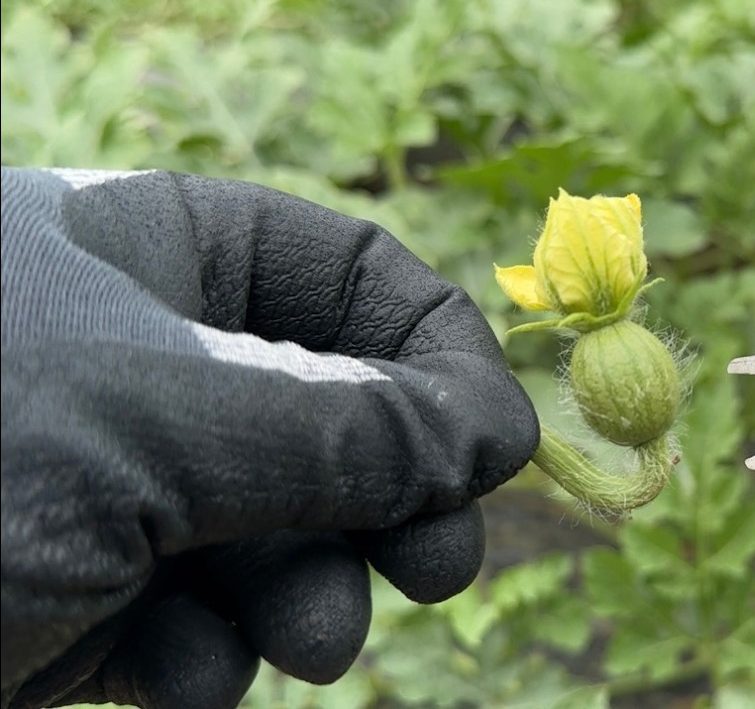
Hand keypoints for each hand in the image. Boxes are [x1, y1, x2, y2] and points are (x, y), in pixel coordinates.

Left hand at [0, 168, 538, 707]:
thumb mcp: (162, 424)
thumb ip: (350, 425)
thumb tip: (498, 431)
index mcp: (160, 260)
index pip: (351, 278)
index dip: (437, 357)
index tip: (497, 451)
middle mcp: (149, 364)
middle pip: (340, 417)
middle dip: (391, 501)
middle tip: (435, 568)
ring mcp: (118, 487)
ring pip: (282, 536)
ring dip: (309, 595)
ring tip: (302, 641)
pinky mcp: (82, 601)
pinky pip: (202, 623)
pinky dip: (208, 659)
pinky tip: (172, 681)